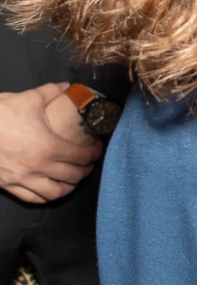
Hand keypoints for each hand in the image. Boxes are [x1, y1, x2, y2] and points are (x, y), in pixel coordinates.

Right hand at [0, 85, 101, 202]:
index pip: (81, 156)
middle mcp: (37, 167)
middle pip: (72, 177)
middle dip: (85, 171)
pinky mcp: (7, 185)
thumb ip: (52, 91)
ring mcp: (21, 178)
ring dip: (68, 187)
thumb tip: (67, 86)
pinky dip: (46, 196)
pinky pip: (31, 198)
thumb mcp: (30, 98)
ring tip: (73, 179)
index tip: (97, 150)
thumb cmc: (1, 113)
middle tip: (88, 164)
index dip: (94, 154)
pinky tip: (51, 190)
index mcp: (48, 146)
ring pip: (54, 193)